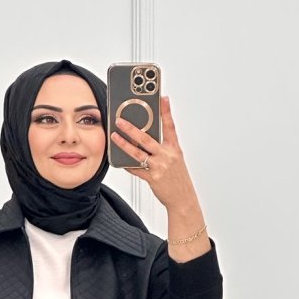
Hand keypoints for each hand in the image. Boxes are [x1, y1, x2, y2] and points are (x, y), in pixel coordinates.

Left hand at [110, 96, 198, 212]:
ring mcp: (159, 167)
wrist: (183, 199)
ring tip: (114, 136)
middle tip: (120, 120)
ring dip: (123, 144)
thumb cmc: (178, 179)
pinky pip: (136, 169)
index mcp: (174, 149)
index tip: (163, 98)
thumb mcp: (175, 160)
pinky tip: (119, 160)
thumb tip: (146, 139)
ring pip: (137, 153)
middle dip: (131, 128)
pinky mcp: (152, 178)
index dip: (166, 111)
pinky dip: (127, 164)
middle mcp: (167, 156)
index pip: (170, 126)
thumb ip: (163, 148)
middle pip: (146, 138)